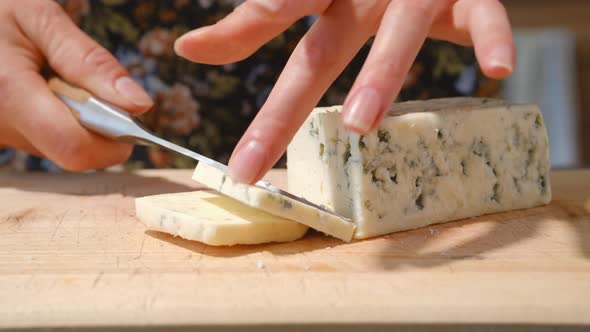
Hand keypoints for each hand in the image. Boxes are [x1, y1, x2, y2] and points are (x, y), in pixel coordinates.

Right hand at [0, 0, 152, 170]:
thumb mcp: (41, 20)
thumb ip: (91, 62)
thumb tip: (139, 104)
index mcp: (9, 93)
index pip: (76, 147)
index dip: (115, 139)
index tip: (131, 113)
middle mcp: (2, 128)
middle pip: (76, 151)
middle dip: (101, 126)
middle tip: (91, 84)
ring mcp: (2, 137)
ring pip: (64, 149)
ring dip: (82, 122)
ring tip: (60, 80)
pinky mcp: (5, 138)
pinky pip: (49, 141)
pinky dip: (63, 120)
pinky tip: (48, 90)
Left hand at [175, 0, 514, 182]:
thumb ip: (251, 23)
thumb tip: (187, 48)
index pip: (268, 22)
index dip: (233, 47)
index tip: (202, 80)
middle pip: (322, 49)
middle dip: (286, 107)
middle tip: (252, 161)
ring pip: (401, 31)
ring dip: (382, 75)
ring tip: (362, 123)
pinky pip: (486, 12)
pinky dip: (493, 37)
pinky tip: (498, 71)